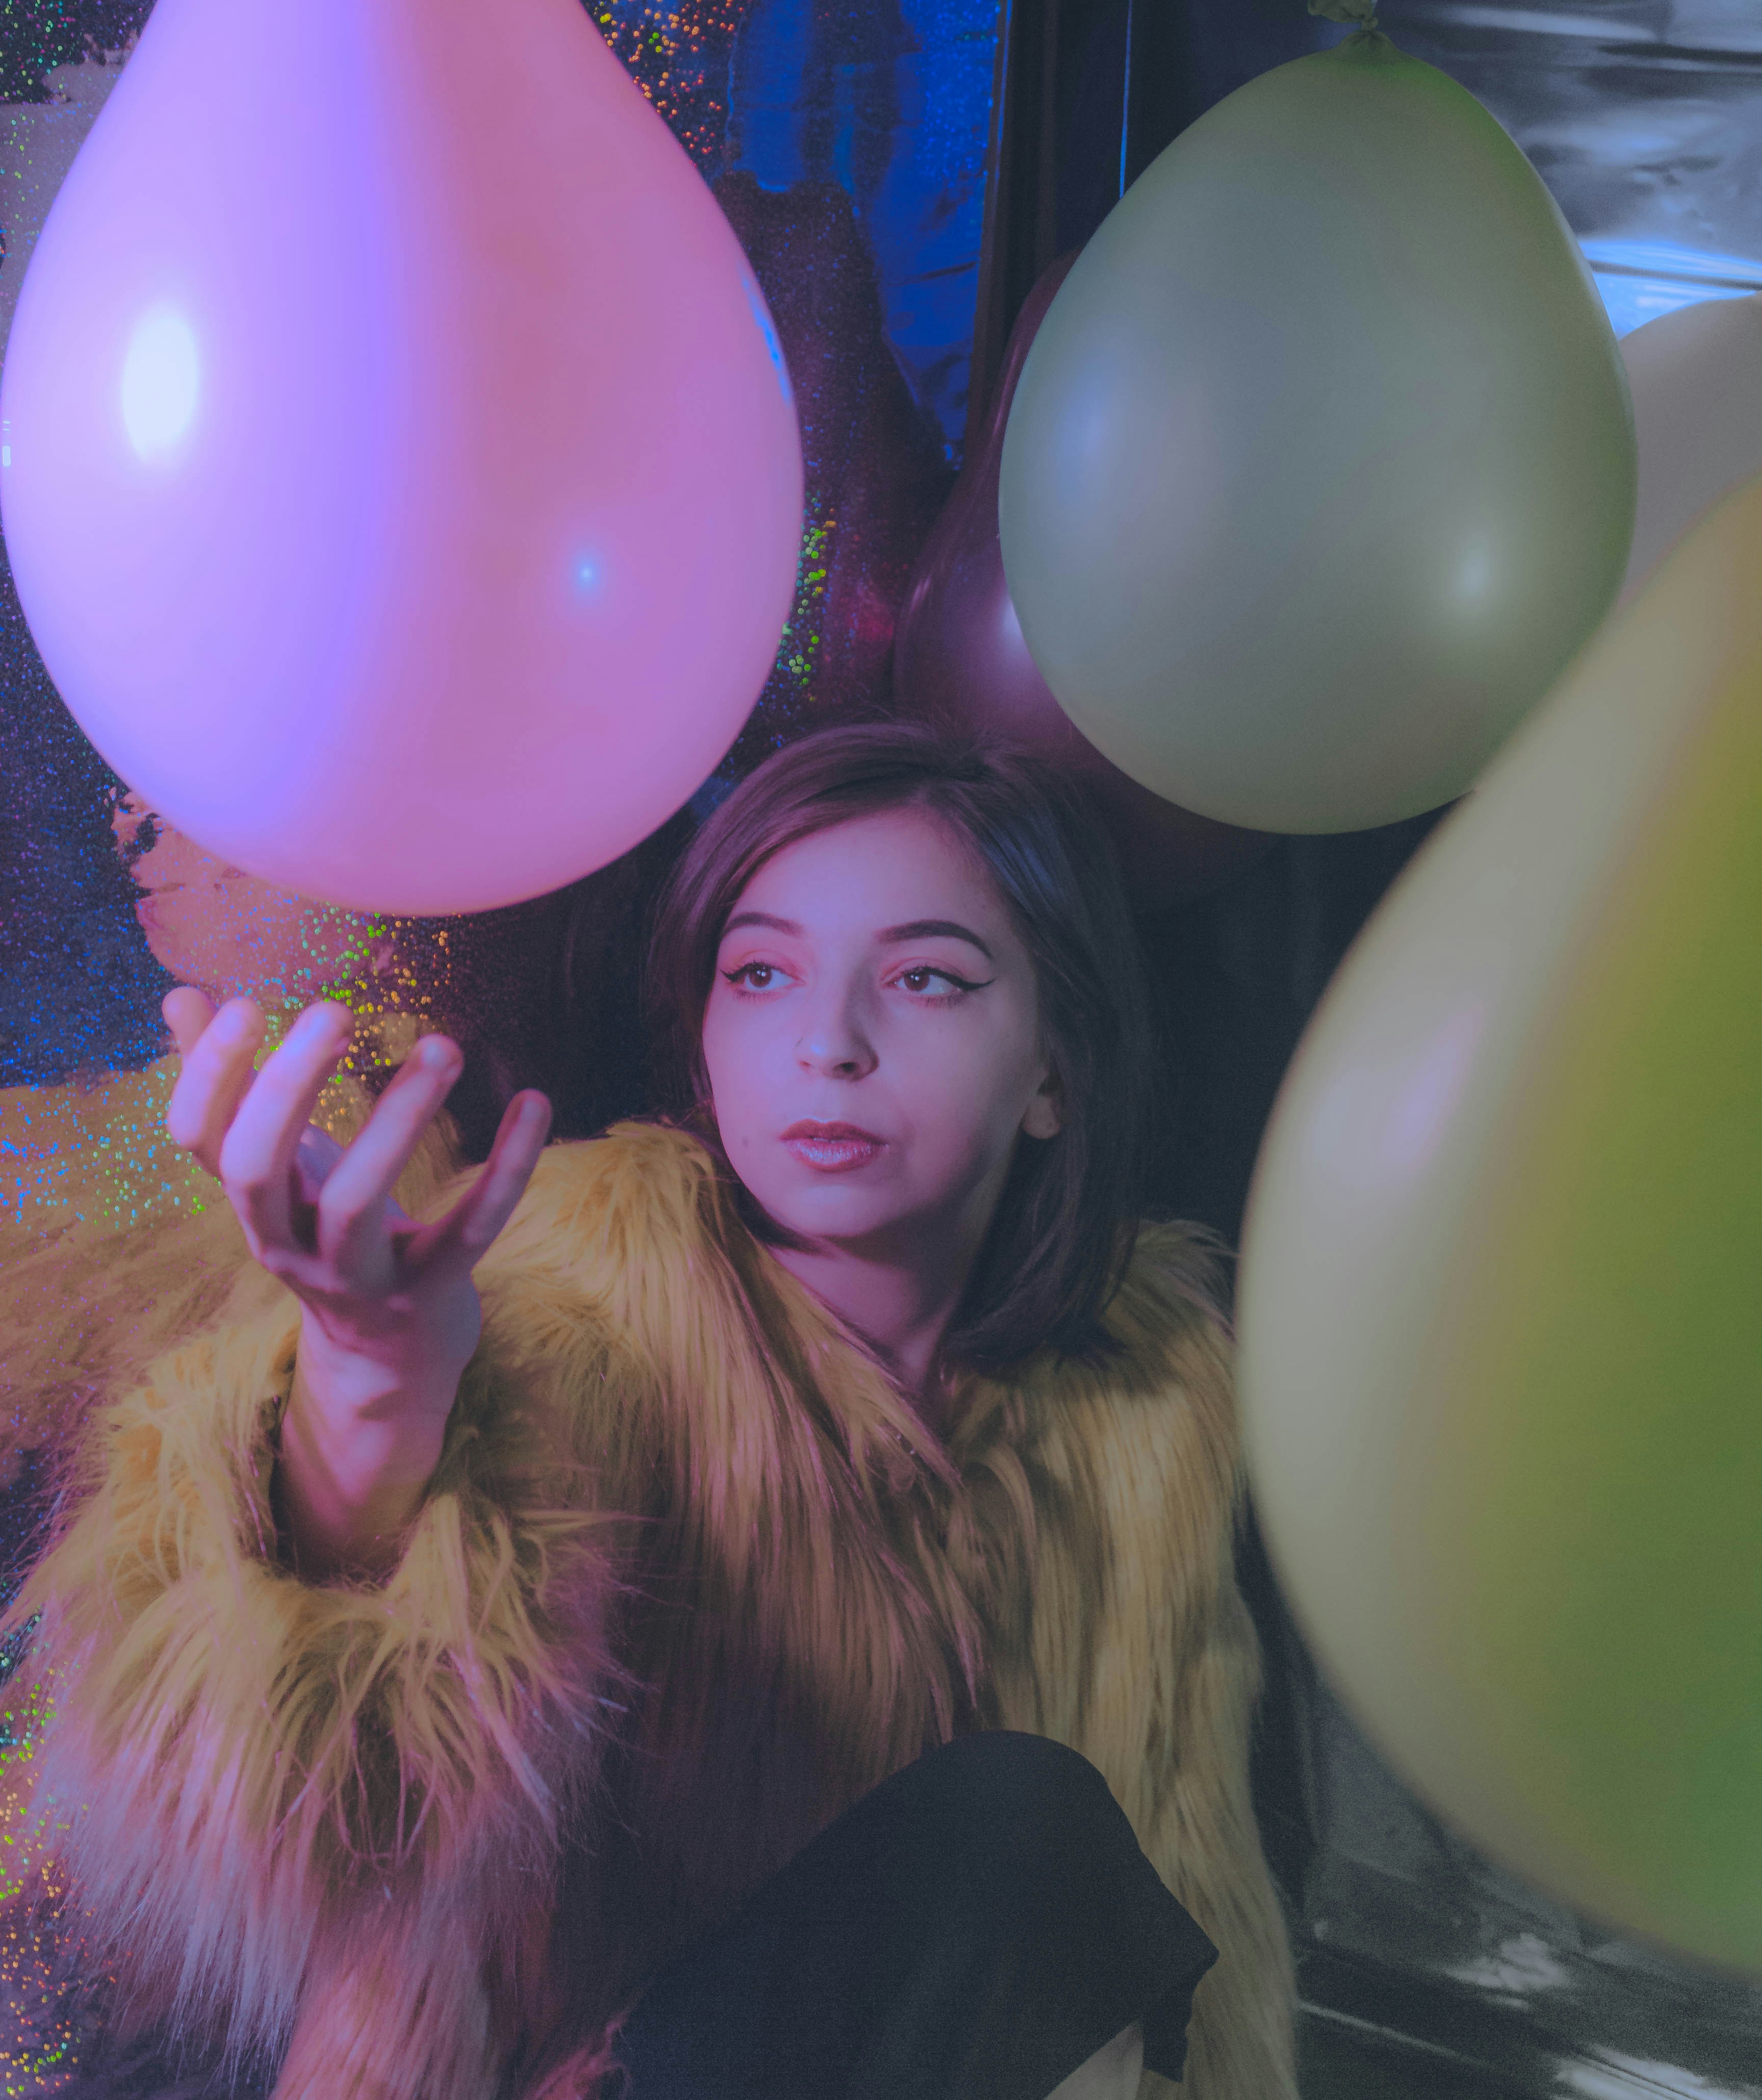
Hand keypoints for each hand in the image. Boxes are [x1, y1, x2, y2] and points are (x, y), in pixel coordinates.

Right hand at [163, 987, 551, 1573]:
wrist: (384, 1359)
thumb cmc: (326, 1232)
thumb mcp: (280, 1167)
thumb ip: (232, 1088)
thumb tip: (179, 997)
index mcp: (251, 1201)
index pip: (199, 1139)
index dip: (209, 1076)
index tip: (247, 1004)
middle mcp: (288, 1243)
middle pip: (257, 1169)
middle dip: (287, 1087)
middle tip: (333, 1010)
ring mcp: (357, 1276)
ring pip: (357, 1204)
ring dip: (399, 1119)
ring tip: (444, 1045)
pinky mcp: (429, 1292)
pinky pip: (469, 1231)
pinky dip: (506, 1168)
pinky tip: (535, 1101)